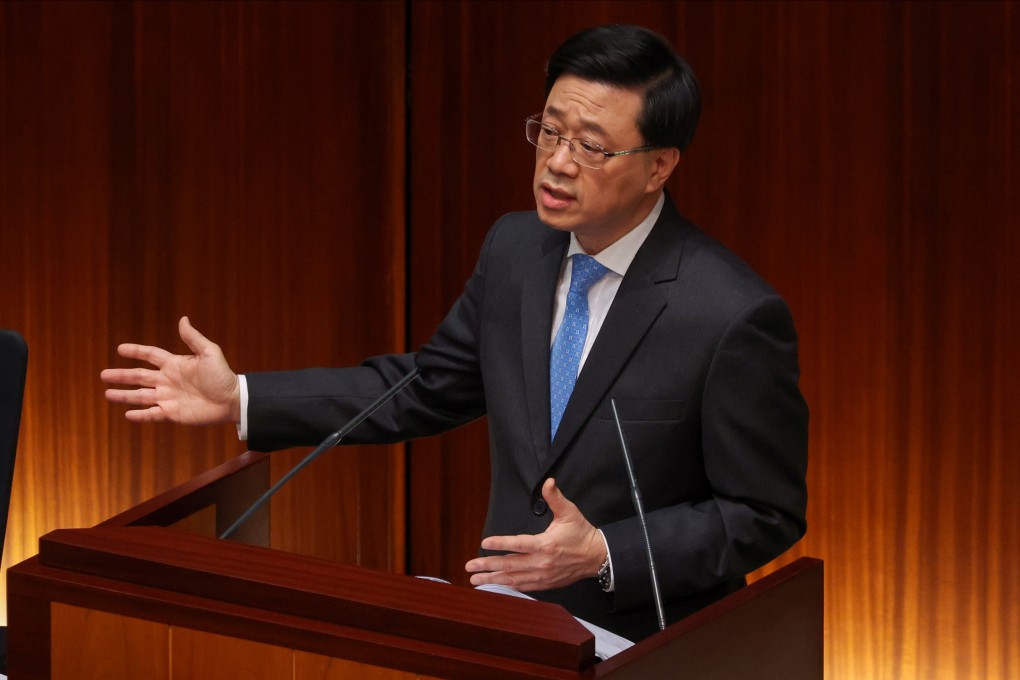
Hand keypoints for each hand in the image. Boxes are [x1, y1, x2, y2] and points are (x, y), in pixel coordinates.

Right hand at [101, 316, 240, 424]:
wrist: (232, 400)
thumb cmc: (222, 376)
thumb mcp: (210, 353)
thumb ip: (193, 338)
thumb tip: (183, 319)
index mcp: (175, 364)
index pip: (150, 355)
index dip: (136, 351)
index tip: (120, 349)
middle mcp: (168, 380)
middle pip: (139, 377)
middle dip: (121, 376)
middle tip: (103, 375)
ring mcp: (169, 398)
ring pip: (140, 396)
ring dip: (124, 395)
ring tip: (107, 394)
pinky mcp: (172, 413)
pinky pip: (152, 414)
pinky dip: (140, 415)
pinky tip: (127, 414)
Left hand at [465, 478, 605, 591]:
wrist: (596, 557)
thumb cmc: (581, 534)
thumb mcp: (569, 512)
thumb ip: (555, 497)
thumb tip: (549, 482)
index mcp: (546, 544)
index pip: (518, 544)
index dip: (501, 544)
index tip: (484, 543)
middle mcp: (541, 562)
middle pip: (510, 565)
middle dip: (487, 565)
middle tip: (470, 566)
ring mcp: (542, 576)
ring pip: (513, 578)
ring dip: (492, 579)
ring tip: (475, 579)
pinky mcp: (545, 584)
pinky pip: (522, 587)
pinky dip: (507, 587)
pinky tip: (494, 587)